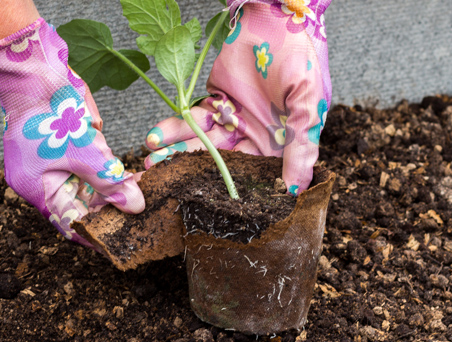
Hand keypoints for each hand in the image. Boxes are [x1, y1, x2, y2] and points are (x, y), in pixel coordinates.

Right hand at [0, 19, 144, 246]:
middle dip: (111, 210)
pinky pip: (94, 169)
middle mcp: (47, 181)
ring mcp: (59, 164)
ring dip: (115, 192)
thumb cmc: (50, 111)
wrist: (39, 71)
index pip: (70, 222)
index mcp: (38, 188)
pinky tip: (135, 178)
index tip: (120, 241)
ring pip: (91, 188)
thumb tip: (135, 206)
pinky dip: (112, 174)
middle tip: (139, 215)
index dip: (95, 234)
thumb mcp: (83, 151)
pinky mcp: (73, 150)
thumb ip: (109, 180)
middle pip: (83, 207)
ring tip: (142, 196)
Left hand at [145, 0, 330, 194]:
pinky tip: (156, 138)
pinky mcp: (214, 101)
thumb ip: (302, 143)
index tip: (206, 202)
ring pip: (201, 143)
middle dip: (193, 173)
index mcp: (278, 143)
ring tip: (153, 163)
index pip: (254, 175)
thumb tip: (297, 188)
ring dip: (177, 152)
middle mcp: (253, 136)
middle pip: (221, 162)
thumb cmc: (301, 57)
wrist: (275, 15)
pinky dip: (174, 128)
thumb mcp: (309, 102)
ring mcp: (232, 119)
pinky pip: (191, 119)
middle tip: (165, 183)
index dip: (231, 189)